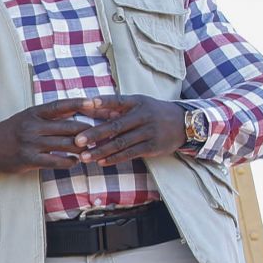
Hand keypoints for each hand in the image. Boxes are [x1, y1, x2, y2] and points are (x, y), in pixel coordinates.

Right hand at [0, 99, 103, 173]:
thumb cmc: (11, 131)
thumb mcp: (27, 117)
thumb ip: (48, 115)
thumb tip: (75, 110)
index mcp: (33, 113)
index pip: (60, 105)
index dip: (79, 103)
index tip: (96, 103)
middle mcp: (33, 126)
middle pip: (69, 127)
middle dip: (89, 131)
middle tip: (102, 134)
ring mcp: (31, 143)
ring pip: (66, 145)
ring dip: (82, 148)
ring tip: (91, 150)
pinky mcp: (29, 159)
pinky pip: (56, 161)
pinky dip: (69, 161)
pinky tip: (75, 161)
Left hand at [72, 95, 187, 165]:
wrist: (185, 124)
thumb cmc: (152, 112)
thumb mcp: (138, 104)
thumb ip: (114, 108)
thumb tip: (86, 107)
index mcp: (137, 102)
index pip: (118, 100)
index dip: (102, 101)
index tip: (87, 103)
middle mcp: (143, 116)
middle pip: (116, 126)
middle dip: (95, 134)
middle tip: (77, 141)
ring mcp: (149, 132)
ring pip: (122, 143)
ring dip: (101, 151)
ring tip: (84, 157)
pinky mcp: (153, 146)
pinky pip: (130, 153)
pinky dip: (115, 158)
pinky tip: (101, 162)